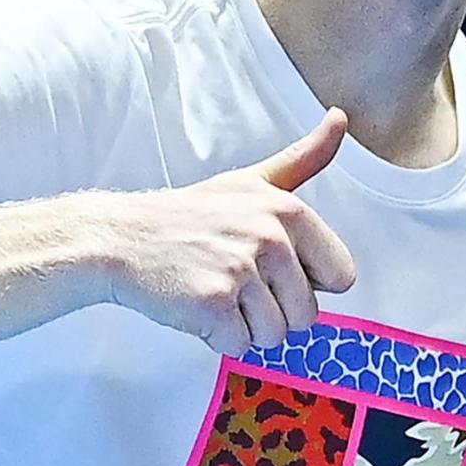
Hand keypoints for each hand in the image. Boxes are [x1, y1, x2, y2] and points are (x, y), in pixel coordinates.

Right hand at [104, 109, 356, 353]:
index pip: (341, 276)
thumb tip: (340, 118)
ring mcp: (241, 269)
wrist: (124, 238)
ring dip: (246, 328)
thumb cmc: (190, 215)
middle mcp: (270, 237)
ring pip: (275, 336)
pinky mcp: (212, 303)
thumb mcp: (254, 181)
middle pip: (308, 314)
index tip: (274, 268)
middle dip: (274, 311)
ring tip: (217, 292)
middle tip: (236, 282)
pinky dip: (218, 339)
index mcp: (289, 210)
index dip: (307, 282)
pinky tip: (198, 308)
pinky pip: (239, 347)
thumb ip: (304, 158)